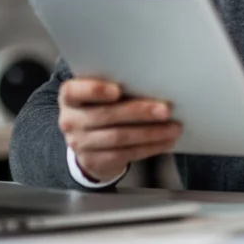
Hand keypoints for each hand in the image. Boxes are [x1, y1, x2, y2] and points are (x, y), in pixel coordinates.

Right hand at [58, 78, 181, 182]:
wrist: (86, 143)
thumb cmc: (99, 108)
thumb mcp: (98, 95)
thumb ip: (116, 86)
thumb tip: (153, 82)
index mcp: (70, 97)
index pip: (75, 91)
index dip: (95, 90)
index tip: (117, 90)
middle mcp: (71, 120)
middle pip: (106, 115)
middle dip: (139, 112)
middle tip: (165, 110)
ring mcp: (81, 143)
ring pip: (119, 137)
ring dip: (151, 133)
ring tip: (173, 128)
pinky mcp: (95, 161)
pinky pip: (125, 154)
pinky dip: (149, 147)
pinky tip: (165, 141)